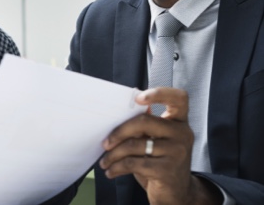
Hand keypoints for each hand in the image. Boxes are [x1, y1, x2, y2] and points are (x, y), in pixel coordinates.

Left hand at [99, 88, 219, 204]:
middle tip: (105, 143)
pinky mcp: (168, 170)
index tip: (138, 98)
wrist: (177, 193)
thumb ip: (145, 125)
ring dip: (113, 154)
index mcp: (179, 122)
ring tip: (105, 161)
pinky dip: (117, 167)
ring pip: (134, 145)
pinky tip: (111, 171)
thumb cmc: (160, 162)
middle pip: (144, 121)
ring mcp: (177, 152)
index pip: (179, 98)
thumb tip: (122, 110)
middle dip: (119, 131)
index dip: (159, 93)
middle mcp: (182, 134)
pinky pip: (133, 163)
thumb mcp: (156, 141)